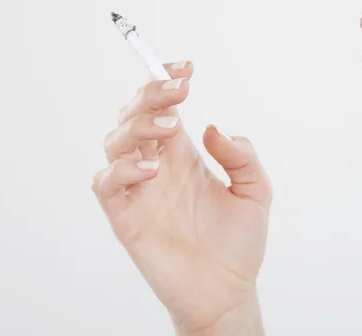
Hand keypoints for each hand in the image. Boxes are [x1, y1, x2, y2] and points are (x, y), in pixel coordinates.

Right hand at [92, 61, 271, 334]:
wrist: (225, 292)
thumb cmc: (238, 244)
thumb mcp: (256, 192)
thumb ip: (241, 157)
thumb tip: (212, 128)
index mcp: (182, 155)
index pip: (163, 107)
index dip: (166, 82)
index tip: (186, 69)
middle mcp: (156, 166)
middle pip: (134, 115)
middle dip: (150, 95)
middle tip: (178, 91)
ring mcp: (138, 190)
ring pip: (115, 141)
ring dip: (137, 125)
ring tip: (171, 129)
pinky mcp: (124, 216)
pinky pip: (106, 183)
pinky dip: (121, 169)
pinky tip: (152, 170)